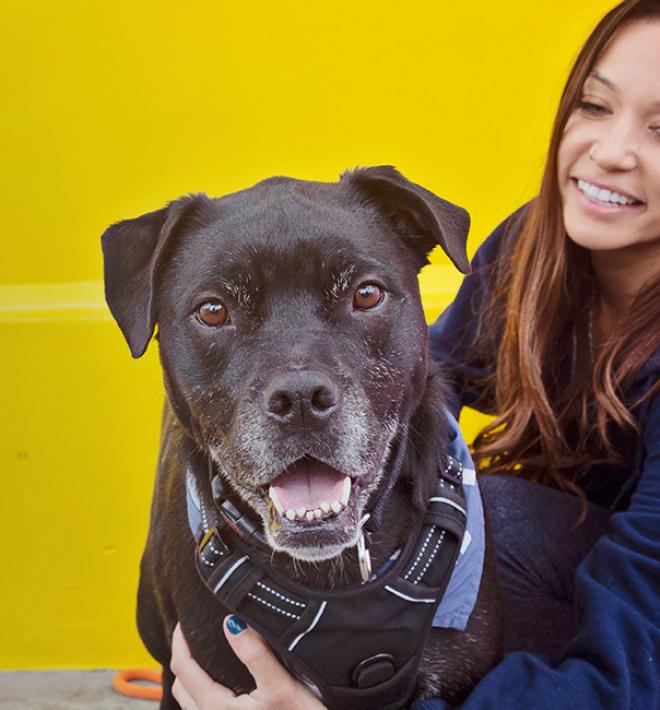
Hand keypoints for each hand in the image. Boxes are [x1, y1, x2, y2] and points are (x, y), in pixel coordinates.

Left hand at [170, 616, 326, 709]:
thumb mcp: (282, 687)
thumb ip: (256, 655)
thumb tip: (232, 622)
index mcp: (217, 708)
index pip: (184, 669)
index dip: (180, 642)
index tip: (184, 620)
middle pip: (181, 686)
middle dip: (184, 657)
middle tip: (194, 632)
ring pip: (190, 700)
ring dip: (192, 675)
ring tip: (205, 652)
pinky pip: (203, 709)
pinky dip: (202, 689)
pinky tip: (223, 678)